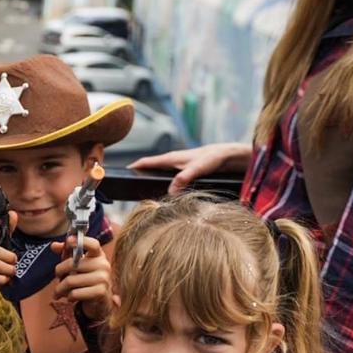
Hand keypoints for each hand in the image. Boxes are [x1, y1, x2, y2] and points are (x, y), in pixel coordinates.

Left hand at [52, 235, 110, 321]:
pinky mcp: (100, 292)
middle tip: (57, 278)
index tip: (68, 240)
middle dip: (59, 272)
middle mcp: (103, 265)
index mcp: (98, 255)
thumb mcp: (77, 265)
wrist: (100, 302)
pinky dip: (69, 297)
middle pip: (72, 264)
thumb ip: (67, 254)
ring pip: (70, 281)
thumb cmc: (86, 280)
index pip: (93, 244)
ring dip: (60, 288)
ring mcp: (103, 278)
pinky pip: (75, 293)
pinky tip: (71, 297)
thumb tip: (53, 245)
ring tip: (58, 292)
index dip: (81, 241)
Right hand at [127, 142, 250, 193]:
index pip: (146, 162)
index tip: (121, 175)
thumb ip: (184, 178)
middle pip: (151, 169)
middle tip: (130, 189)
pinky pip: (171, 180)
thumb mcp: (199, 168)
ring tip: (146, 194)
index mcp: (171, 158)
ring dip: (153, 182)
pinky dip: (166, 186)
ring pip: (161, 175)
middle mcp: (173, 162)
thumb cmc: (214, 158)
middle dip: (140, 177)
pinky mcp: (187, 173)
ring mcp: (180, 167)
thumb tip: (170, 192)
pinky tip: (168, 196)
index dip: (133, 168)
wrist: (230, 155)